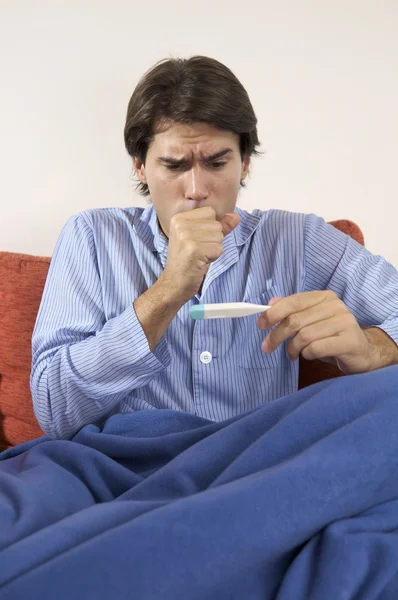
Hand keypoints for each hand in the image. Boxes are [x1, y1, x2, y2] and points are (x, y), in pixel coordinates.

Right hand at [161, 207, 239, 300]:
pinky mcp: (193, 249)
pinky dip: (213, 258)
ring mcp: (186, 236)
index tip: (196, 241)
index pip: (210, 212)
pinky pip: (219, 249)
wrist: (174, 283)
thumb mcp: (201, 238)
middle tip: (197, 251)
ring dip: (213, 249)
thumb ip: (219, 226)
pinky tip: (200, 262)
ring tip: (199, 256)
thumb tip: (236, 216)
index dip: (209, 228)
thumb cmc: (187, 261)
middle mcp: (181, 224)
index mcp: (179, 218)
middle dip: (212, 240)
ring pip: (219, 237)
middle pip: (216, 225)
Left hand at [256, 290, 372, 374]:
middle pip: (296, 320)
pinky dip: (306, 354)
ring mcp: (345, 322)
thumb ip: (293, 311)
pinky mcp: (349, 341)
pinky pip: (316, 348)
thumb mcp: (311, 321)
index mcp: (324, 297)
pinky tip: (308, 356)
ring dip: (292, 348)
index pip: (294, 302)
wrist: (362, 352)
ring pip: (304, 336)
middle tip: (267, 347)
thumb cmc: (331, 335)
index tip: (260, 325)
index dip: (274, 313)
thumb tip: (270, 304)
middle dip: (277, 335)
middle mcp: (336, 306)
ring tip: (292, 354)